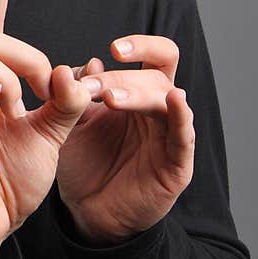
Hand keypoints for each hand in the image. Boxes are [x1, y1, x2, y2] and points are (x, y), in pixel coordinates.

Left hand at [54, 35, 196, 244]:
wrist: (88, 212)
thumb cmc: (84, 163)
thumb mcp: (72, 121)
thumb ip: (78, 91)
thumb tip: (91, 62)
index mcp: (138, 93)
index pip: (153, 56)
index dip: (138, 46)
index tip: (113, 49)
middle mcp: (158, 110)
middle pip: (156, 76)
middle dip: (122, 77)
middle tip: (91, 88)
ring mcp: (170, 136)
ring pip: (167, 101)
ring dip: (138, 93)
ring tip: (109, 98)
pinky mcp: (177, 166)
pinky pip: (185, 137)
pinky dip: (182, 117)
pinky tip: (176, 101)